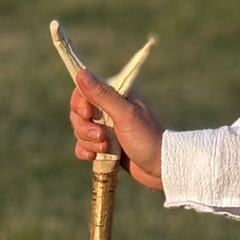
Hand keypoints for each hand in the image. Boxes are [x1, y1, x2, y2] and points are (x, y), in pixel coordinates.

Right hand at [70, 68, 164, 190]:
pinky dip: (86, 151)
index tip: (87, 114)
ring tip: (106, 148)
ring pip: (80, 130)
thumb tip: (81, 72)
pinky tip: (95, 156)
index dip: (80, 103)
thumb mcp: (124, 114)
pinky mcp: (104, 144)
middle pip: (79, 112)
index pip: (85, 89)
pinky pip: (83, 145)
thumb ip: (102, 95)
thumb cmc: (146, 137)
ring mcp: (106, 127)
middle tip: (102, 136)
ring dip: (88, 141)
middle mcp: (110, 108)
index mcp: (117, 95)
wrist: (160, 167)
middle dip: (84, 127)